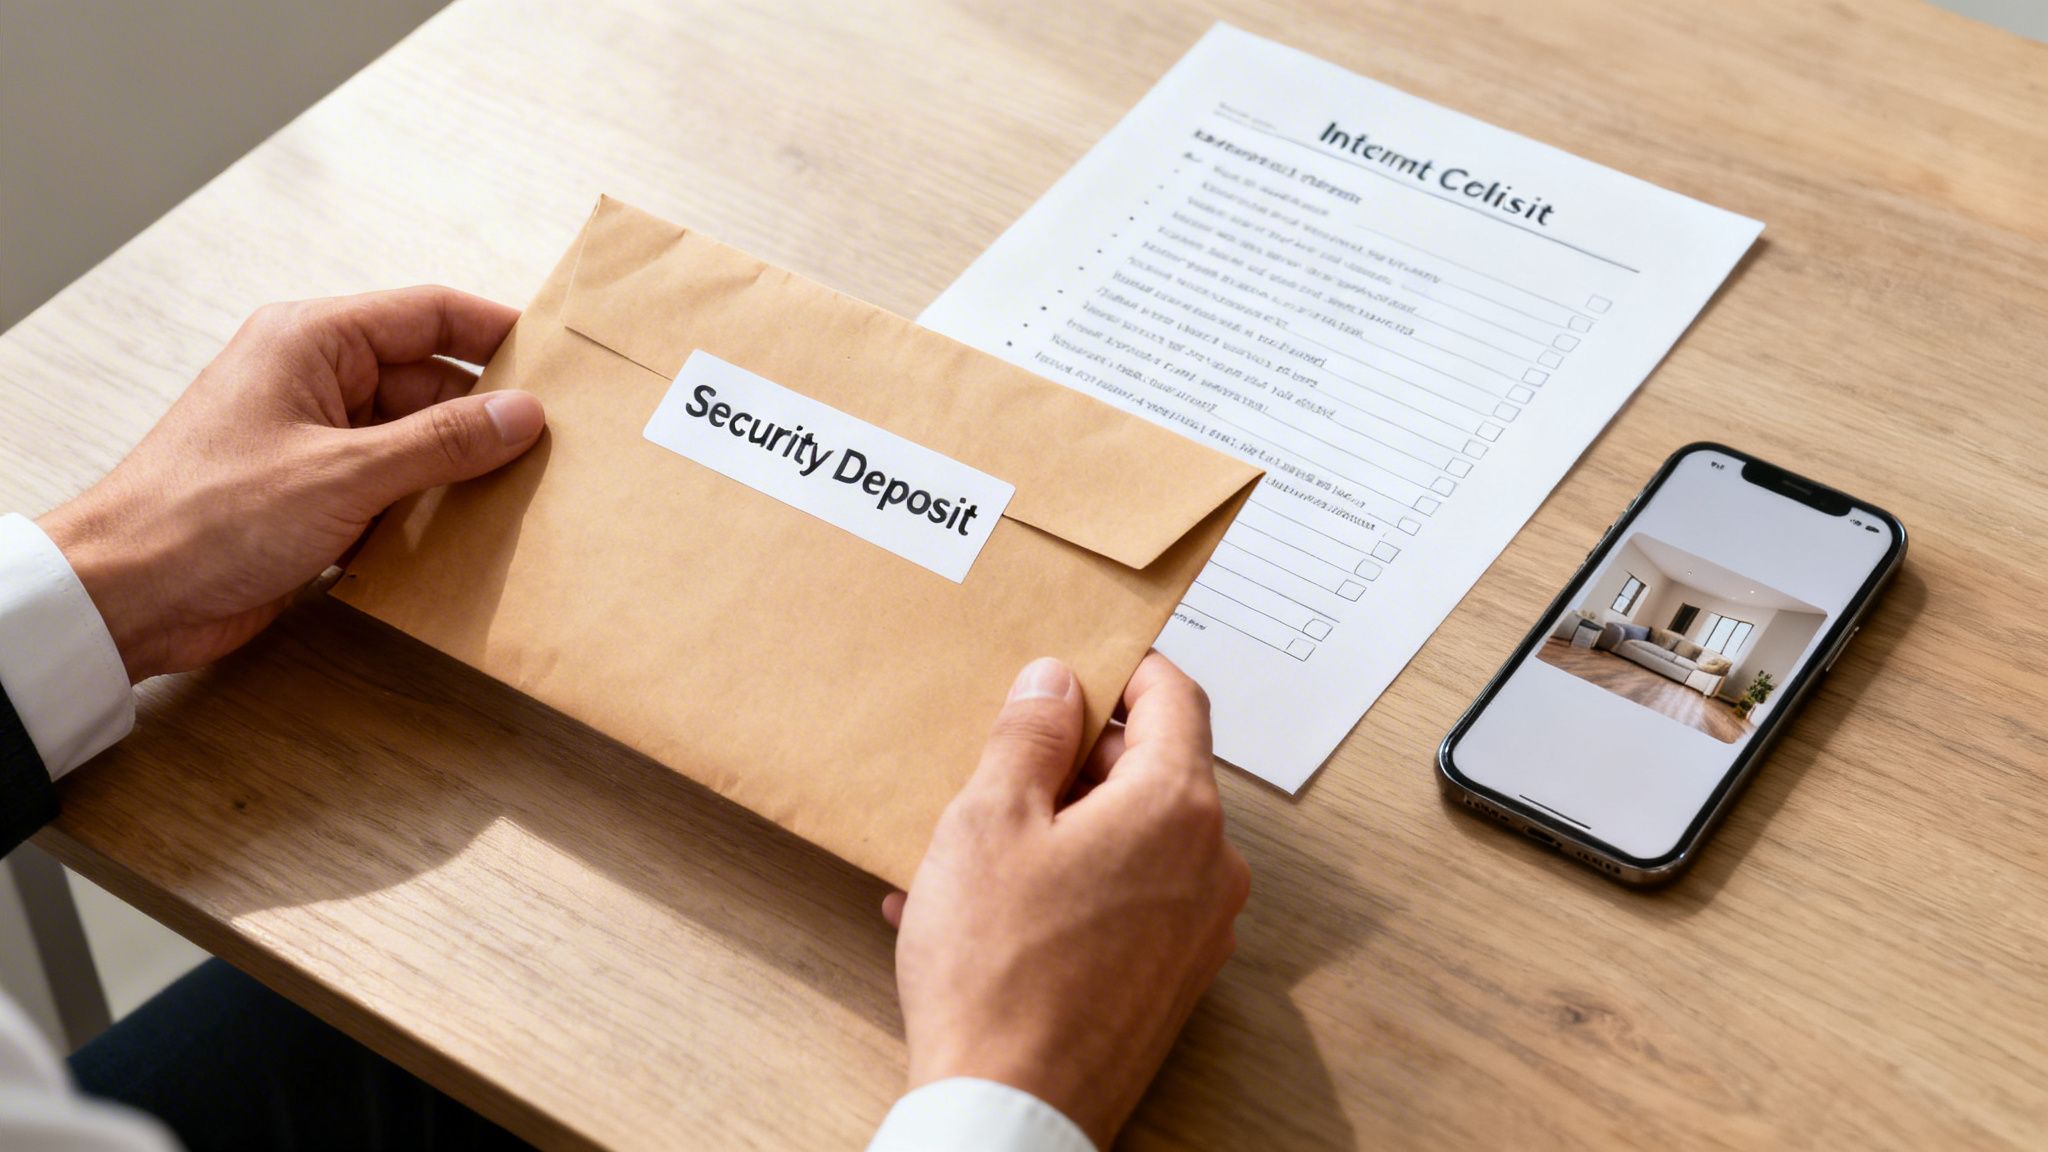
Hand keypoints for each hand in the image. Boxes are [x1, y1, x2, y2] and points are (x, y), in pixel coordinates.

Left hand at [38, 287, 543, 681]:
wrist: (128, 596)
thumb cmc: (206, 516)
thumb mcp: (343, 473)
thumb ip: (440, 442)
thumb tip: (521, 414)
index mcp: (311, 342)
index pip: (427, 314)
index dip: (497, 332)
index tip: (559, 358)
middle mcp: (313, 381)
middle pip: (428, 382)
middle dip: (486, 416)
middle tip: (552, 446)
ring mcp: (313, 440)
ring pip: (414, 441)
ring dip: (457, 471)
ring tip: (520, 494)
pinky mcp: (312, 496)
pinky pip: (391, 488)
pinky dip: (424, 510)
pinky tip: (464, 537)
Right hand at [885, 653, 1249, 1147]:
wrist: (1011, 1111)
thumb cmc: (999, 972)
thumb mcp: (989, 821)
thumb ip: (1028, 737)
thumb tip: (1055, 683)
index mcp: (1178, 809)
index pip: (1177, 698)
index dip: (1125, 670)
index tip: (1079, 667)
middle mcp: (1210, 867)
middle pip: (1154, 772)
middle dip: (1077, 759)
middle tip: (1001, 765)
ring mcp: (1198, 931)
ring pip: (1133, 841)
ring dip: (1061, 828)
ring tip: (972, 849)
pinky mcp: (1171, 981)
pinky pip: (1125, 904)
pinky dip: (1066, 889)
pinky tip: (985, 908)